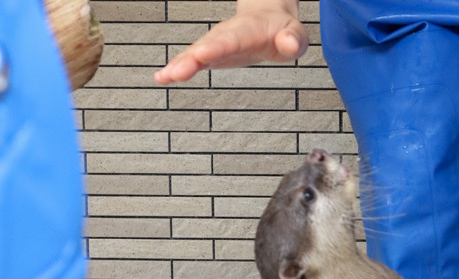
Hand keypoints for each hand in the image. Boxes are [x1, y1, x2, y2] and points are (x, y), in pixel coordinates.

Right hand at [154, 0, 306, 83]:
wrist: (270, 20)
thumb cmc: (283, 30)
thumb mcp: (296, 34)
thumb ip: (294, 40)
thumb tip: (289, 45)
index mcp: (248, 30)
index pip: (231, 39)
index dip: (216, 48)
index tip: (202, 56)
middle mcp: (227, 34)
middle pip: (207, 46)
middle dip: (191, 59)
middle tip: (175, 73)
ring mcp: (216, 44)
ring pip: (195, 53)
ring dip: (180, 65)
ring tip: (163, 77)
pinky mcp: (211, 54)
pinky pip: (193, 61)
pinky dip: (178, 69)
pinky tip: (162, 78)